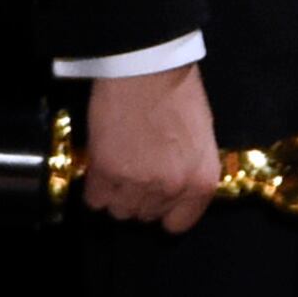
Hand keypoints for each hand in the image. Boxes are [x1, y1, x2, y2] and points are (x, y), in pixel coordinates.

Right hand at [84, 65, 220, 232]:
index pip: (180, 223)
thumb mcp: (202, 137)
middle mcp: (173, 188)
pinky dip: (96, 186)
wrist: (147, 72)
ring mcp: (139, 183)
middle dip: (141, 197)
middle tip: (138, 169)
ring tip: (121, 163)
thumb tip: (175, 188)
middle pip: (146, 215)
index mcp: (202, 179)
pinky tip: (105, 163)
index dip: (167, 212)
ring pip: (119, 210)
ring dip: (117, 193)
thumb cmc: (180, 96)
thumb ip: (190, 168)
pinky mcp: (107, 174)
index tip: (158, 199)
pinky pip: (95, 199)